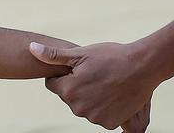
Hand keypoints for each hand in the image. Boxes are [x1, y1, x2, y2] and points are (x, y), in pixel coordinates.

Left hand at [29, 41, 157, 130]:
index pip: (53, 84)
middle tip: (95, 72)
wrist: (142, 67)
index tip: (77, 67)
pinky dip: (104, 106)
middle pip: (69, 96)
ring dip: (91, 96)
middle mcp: (78, 108)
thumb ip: (53, 56)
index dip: (64, 74)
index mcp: (68, 90)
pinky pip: (99, 115)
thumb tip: (31, 49)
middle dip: (77, 85)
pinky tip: (113, 93)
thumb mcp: (81, 53)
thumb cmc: (111, 56)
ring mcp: (94, 118)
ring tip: (106, 81)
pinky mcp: (109, 123)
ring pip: (85, 106)